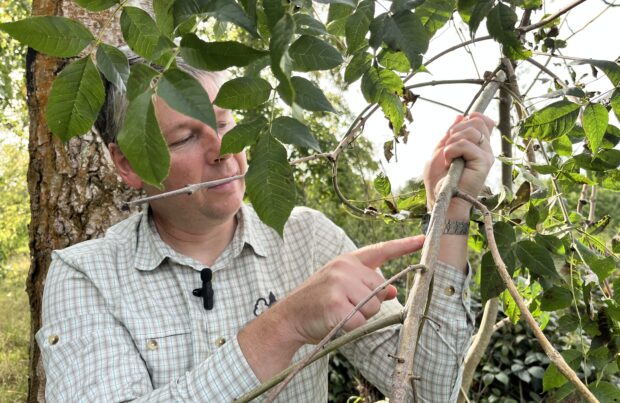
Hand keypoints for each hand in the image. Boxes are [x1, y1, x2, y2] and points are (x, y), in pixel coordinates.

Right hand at [273, 235, 424, 344]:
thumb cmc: (317, 303)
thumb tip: (392, 290)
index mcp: (347, 261)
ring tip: (339, 313)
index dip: (403, 246)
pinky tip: (334, 321)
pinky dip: (351, 327)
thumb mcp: (342, 288)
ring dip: (361, 316)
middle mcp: (345, 268)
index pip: (380, 251)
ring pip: (373, 306)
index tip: (423, 240)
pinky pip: (360, 321)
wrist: (289, 317)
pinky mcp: (337, 304)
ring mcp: (340, 284)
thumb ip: (367, 286)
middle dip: (369, 303)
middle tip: (345, 306)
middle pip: (380, 289)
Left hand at [423, 112, 494, 214]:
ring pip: (473, 130)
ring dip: (452, 141)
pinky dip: (452, 150)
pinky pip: (466, 144)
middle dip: (456, 129)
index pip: (483, 121)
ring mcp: (486, 156)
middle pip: (478, 121)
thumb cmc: (440, 181)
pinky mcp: (484, 163)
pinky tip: (449, 162)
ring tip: (448, 157)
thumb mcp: (440, 151)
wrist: (441, 200)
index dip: (470, 118)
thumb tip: (460, 116)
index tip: (454, 132)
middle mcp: (484, 150)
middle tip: (448, 147)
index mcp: (476, 146)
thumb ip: (450, 135)